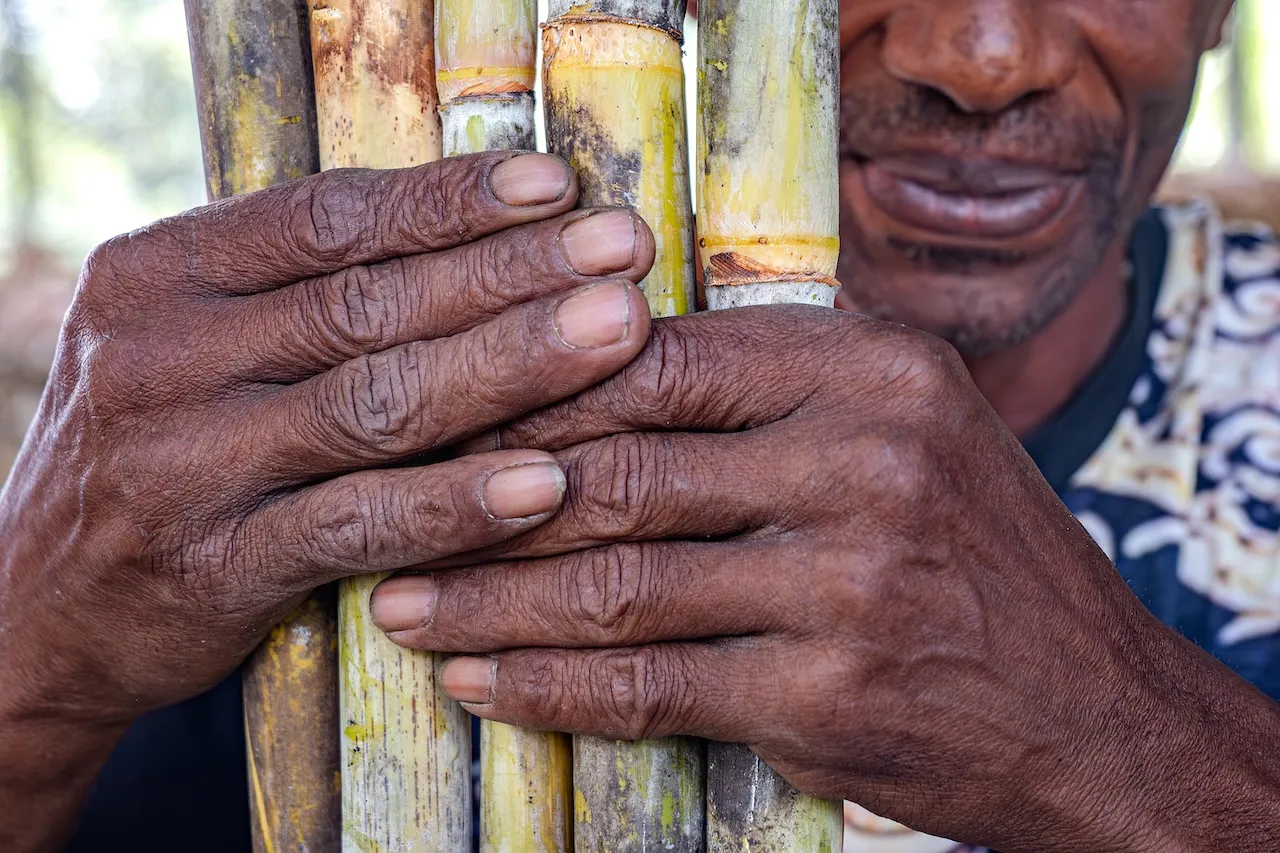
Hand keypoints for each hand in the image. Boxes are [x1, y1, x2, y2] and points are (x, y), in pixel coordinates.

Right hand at [0, 151, 657, 726]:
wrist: (35, 610)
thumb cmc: (158, 454)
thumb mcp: (193, 345)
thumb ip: (295, 291)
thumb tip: (469, 229)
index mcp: (160, 275)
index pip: (328, 217)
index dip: (452, 199)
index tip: (557, 185)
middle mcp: (162, 356)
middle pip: (369, 299)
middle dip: (510, 271)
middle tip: (623, 249)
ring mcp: (185, 464)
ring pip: (376, 401)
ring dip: (510, 366)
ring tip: (618, 334)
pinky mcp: (217, 567)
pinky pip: (359, 524)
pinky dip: (459, 505)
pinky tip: (549, 484)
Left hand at [372, 307, 1279, 852]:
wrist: (1093, 709)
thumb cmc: (976, 556)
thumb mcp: (905, 429)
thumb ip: (773, 390)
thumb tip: (601, 361)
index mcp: (870, 370)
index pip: (658, 359)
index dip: (535, 387)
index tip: (449, 411)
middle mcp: (864, 458)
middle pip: (621, 466)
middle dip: (486, 495)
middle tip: (387, 507)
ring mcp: (848, 579)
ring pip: (616, 580)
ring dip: (489, 599)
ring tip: (402, 602)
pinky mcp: (827, 695)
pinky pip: (649, 683)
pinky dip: (548, 685)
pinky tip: (478, 681)